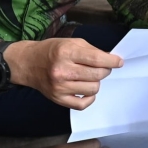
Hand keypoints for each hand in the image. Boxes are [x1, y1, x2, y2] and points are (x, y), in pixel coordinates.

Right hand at [3, 38, 122, 110]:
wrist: (28, 63)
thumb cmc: (52, 50)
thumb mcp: (71, 42)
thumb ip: (91, 50)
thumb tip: (110, 60)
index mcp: (66, 53)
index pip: (96, 59)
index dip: (112, 61)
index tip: (119, 62)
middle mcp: (62, 71)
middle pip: (97, 75)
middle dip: (105, 70)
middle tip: (102, 67)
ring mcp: (60, 87)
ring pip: (93, 89)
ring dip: (96, 82)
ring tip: (89, 76)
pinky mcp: (58, 99)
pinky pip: (82, 105)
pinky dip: (89, 98)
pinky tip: (87, 91)